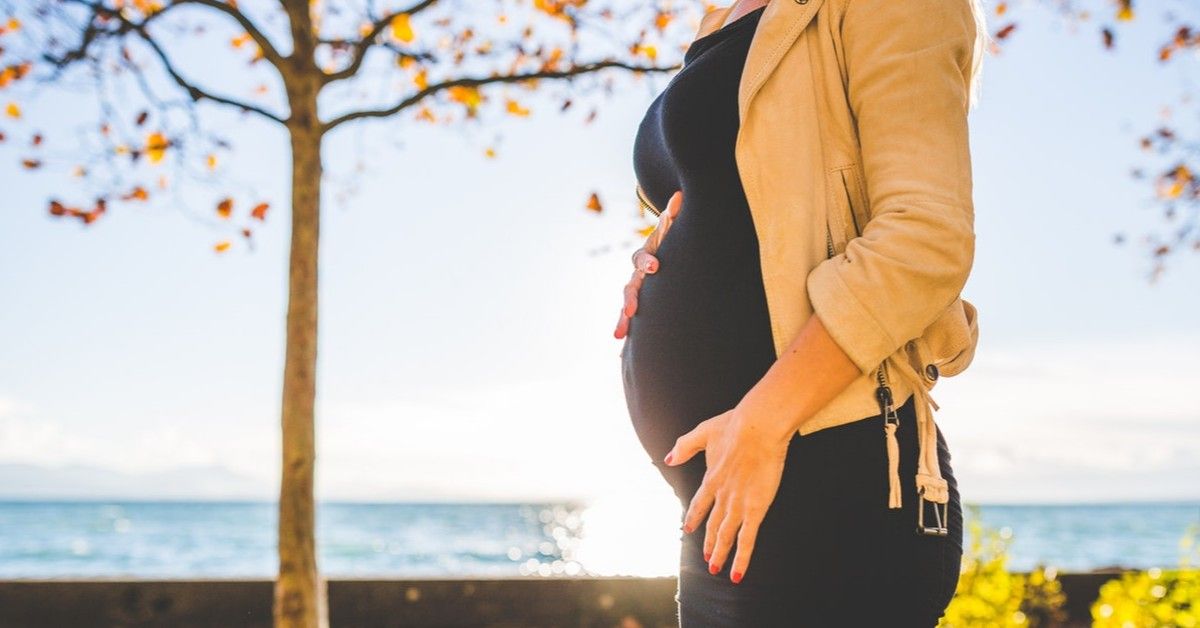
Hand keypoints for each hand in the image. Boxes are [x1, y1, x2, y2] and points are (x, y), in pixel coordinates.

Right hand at [613, 190, 682, 338]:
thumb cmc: (670, 244)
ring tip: (618, 336)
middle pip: (630, 287)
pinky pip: (632, 322)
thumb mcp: (673, 230)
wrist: (661, 256)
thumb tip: (679, 195)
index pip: (643, 258)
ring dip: (622, 321)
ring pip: (627, 307)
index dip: (648, 262)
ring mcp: (636, 293)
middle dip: (630, 299)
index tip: (656, 267)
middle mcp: (637, 276)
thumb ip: (674, 217)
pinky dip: (628, 335)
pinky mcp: (639, 308)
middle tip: (631, 311)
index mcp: (646, 257)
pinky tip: (621, 356)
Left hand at [663, 404, 790, 583]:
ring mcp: (738, 505)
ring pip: (726, 537)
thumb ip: (685, 446)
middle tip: (706, 558)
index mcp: (711, 478)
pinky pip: (747, 540)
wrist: (757, 428)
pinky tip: (736, 573)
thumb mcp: (704, 432)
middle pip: (713, 525)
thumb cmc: (735, 425)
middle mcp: (721, 496)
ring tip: (715, 568)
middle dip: (708, 543)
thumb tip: (668, 458)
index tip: (688, 529)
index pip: (699, 504)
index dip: (694, 518)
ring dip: (720, 554)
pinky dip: (741, 558)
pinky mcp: (755, 509)